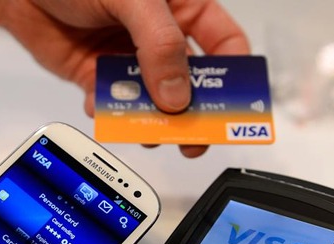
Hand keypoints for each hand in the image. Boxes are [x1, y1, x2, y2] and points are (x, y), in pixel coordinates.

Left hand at [0, 0, 249, 157]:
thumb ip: (159, 44)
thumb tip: (177, 96)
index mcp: (180, 9)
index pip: (223, 43)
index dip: (235, 74)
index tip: (236, 106)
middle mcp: (158, 38)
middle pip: (190, 83)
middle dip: (193, 113)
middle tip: (194, 140)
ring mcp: (128, 60)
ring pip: (152, 101)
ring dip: (150, 120)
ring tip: (146, 132)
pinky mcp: (97, 77)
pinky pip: (112, 105)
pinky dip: (109, 113)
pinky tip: (98, 104)